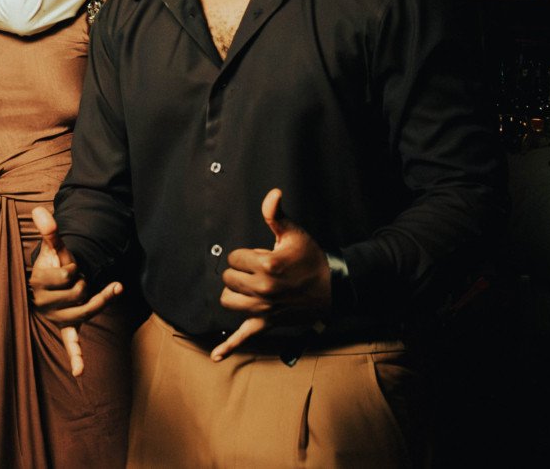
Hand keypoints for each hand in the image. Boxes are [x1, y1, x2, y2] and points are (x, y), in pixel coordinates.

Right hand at [28, 206, 122, 376]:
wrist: (52, 282)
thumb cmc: (53, 263)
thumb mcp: (53, 247)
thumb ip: (50, 231)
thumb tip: (41, 211)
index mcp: (38, 283)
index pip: (68, 274)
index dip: (74, 266)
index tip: (69, 265)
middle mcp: (44, 303)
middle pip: (78, 292)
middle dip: (84, 280)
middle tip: (79, 278)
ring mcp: (56, 317)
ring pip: (84, 311)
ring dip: (98, 299)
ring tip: (112, 287)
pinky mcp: (67, 328)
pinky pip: (69, 344)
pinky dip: (75, 357)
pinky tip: (79, 371)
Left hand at [211, 187, 330, 360]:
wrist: (333, 287)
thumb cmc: (311, 258)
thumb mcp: (294, 234)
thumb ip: (276, 215)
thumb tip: (272, 194)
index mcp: (266, 266)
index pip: (233, 257)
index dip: (245, 254)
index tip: (263, 256)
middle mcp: (262, 290)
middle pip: (228, 278)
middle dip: (239, 271)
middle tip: (260, 270)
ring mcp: (263, 310)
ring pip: (228, 301)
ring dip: (234, 293)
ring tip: (249, 287)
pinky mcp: (267, 323)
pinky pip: (244, 337)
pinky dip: (229, 346)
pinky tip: (216, 355)